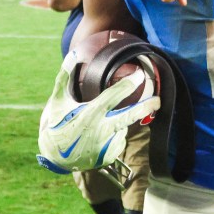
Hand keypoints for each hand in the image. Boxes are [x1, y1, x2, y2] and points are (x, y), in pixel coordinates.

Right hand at [37, 51, 159, 173]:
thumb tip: (74, 54)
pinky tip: (97, 139)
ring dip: (114, 123)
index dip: (129, 84)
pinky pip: (118, 139)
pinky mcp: (110, 156)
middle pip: (129, 117)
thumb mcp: (57, 101)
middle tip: (158, 100)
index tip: (140, 74)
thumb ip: (65, 77)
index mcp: (89, 115)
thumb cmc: (55, 126)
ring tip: (94, 128)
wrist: (54, 159)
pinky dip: (112, 135)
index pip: (113, 96)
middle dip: (146, 107)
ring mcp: (107, 146)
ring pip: (121, 127)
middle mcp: (101, 131)